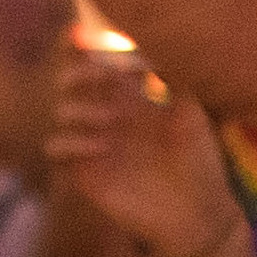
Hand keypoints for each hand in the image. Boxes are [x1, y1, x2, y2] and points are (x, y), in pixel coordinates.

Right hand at [45, 55, 236, 256]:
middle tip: (106, 75)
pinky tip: (101, 147)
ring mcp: (95, 140)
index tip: (116, 46)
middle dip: (83, 70)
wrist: (197, 213)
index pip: (105, 63)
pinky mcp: (85, 169)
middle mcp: (111, 114)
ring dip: (80, 107)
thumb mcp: (193, 114)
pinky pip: (55, 146)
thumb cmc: (201, 162)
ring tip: (111, 121)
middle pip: (75, 78)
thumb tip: (152, 42)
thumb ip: (174, 77)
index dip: (102, 49)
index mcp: (136, 97)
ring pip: (63, 109)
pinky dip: (70, 141)